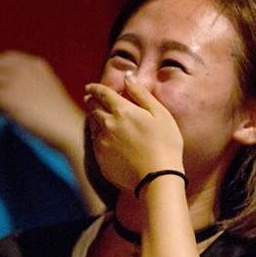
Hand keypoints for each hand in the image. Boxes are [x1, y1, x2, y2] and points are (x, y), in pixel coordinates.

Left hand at [0, 51, 82, 151]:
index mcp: (35, 64)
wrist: (66, 126)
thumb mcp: (48, 88)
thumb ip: (31, 82)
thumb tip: (9, 89)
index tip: (0, 85)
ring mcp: (13, 81)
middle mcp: (22, 68)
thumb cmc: (60, 114)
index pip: (5, 57)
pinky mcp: (5, 97)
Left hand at [85, 75, 183, 193]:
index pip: (102, 93)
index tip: (90, 87)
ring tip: (98, 117)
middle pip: (93, 108)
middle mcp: (107, 125)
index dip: (95, 88)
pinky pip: (96, 144)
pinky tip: (105, 139)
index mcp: (122, 111)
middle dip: (91, 101)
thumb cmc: (165, 144)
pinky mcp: (101, 160)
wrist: (158, 178)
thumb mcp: (160, 114)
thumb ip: (141, 94)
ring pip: (93, 126)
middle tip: (91, 99)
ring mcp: (102, 144)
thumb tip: (128, 77)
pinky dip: (98, 137)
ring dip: (94, 119)